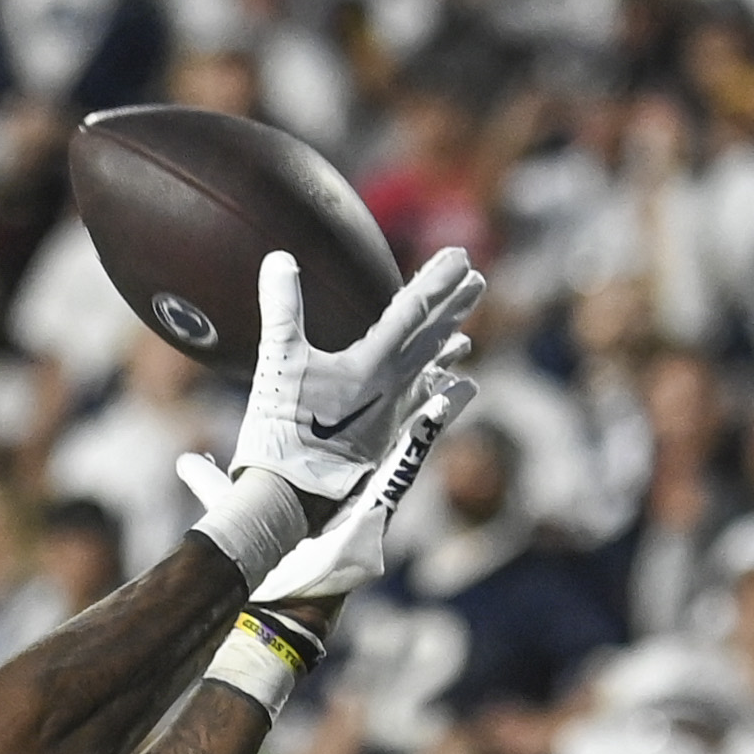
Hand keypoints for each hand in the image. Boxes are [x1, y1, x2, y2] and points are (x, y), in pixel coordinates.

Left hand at [190, 366, 477, 607]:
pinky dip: (441, 418)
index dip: (369, 383)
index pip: (353, 414)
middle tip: (435, 337)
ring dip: (437, 387)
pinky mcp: (389, 488)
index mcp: (328, 464)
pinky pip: (419, 446)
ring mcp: (377, 474)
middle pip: (393, 407)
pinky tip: (462, 389)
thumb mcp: (233, 504)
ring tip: (461, 348)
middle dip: (416, 373)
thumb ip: (212, 482)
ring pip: (414, 421)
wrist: (283, 589)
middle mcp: (358, 465)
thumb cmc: (263, 552)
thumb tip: (188, 460)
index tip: (379, 351)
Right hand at [229, 244, 488, 501]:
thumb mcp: (276, 363)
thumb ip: (282, 309)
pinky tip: (454, 391)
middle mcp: (394, 388)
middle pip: (432, 339)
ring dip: (448, 351)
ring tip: (467, 338)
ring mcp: (394, 416)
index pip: (414, 312)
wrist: (290, 496)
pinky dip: (441, 394)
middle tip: (477, 281)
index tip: (461, 257)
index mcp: (374, 364)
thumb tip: (278, 258)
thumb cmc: (282, 430)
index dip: (437, 281)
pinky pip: (423, 409)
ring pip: (431, 375)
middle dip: (454, 307)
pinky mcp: (385, 440)